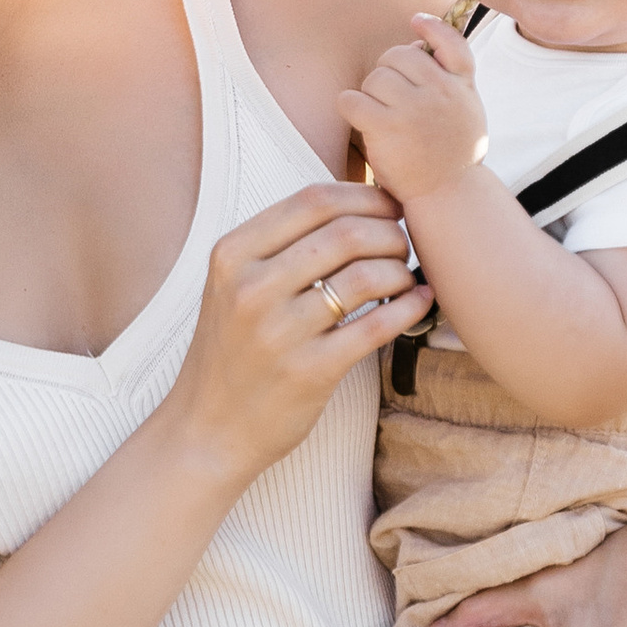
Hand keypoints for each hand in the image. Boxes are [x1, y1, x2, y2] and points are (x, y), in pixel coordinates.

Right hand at [165, 184, 428, 485]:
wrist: (206, 430)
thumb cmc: (232, 351)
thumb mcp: (231, 285)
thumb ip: (279, 245)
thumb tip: (357, 204)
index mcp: (232, 254)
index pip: (314, 200)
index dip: (365, 196)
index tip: (390, 206)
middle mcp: (251, 288)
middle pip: (346, 233)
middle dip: (389, 232)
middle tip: (403, 244)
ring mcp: (279, 332)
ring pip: (367, 276)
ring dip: (401, 270)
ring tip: (406, 277)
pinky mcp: (309, 371)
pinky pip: (378, 326)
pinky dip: (410, 307)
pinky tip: (420, 302)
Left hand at [337, 15, 488, 206]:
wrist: (448, 194)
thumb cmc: (452, 151)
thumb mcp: (469, 108)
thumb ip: (453, 77)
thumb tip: (420, 40)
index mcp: (462, 85)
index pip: (451, 42)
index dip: (431, 27)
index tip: (415, 21)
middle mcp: (441, 92)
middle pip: (397, 56)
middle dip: (388, 72)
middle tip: (392, 99)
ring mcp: (414, 109)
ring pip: (374, 78)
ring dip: (370, 93)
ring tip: (381, 115)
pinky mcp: (387, 128)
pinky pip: (352, 100)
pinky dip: (349, 107)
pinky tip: (359, 120)